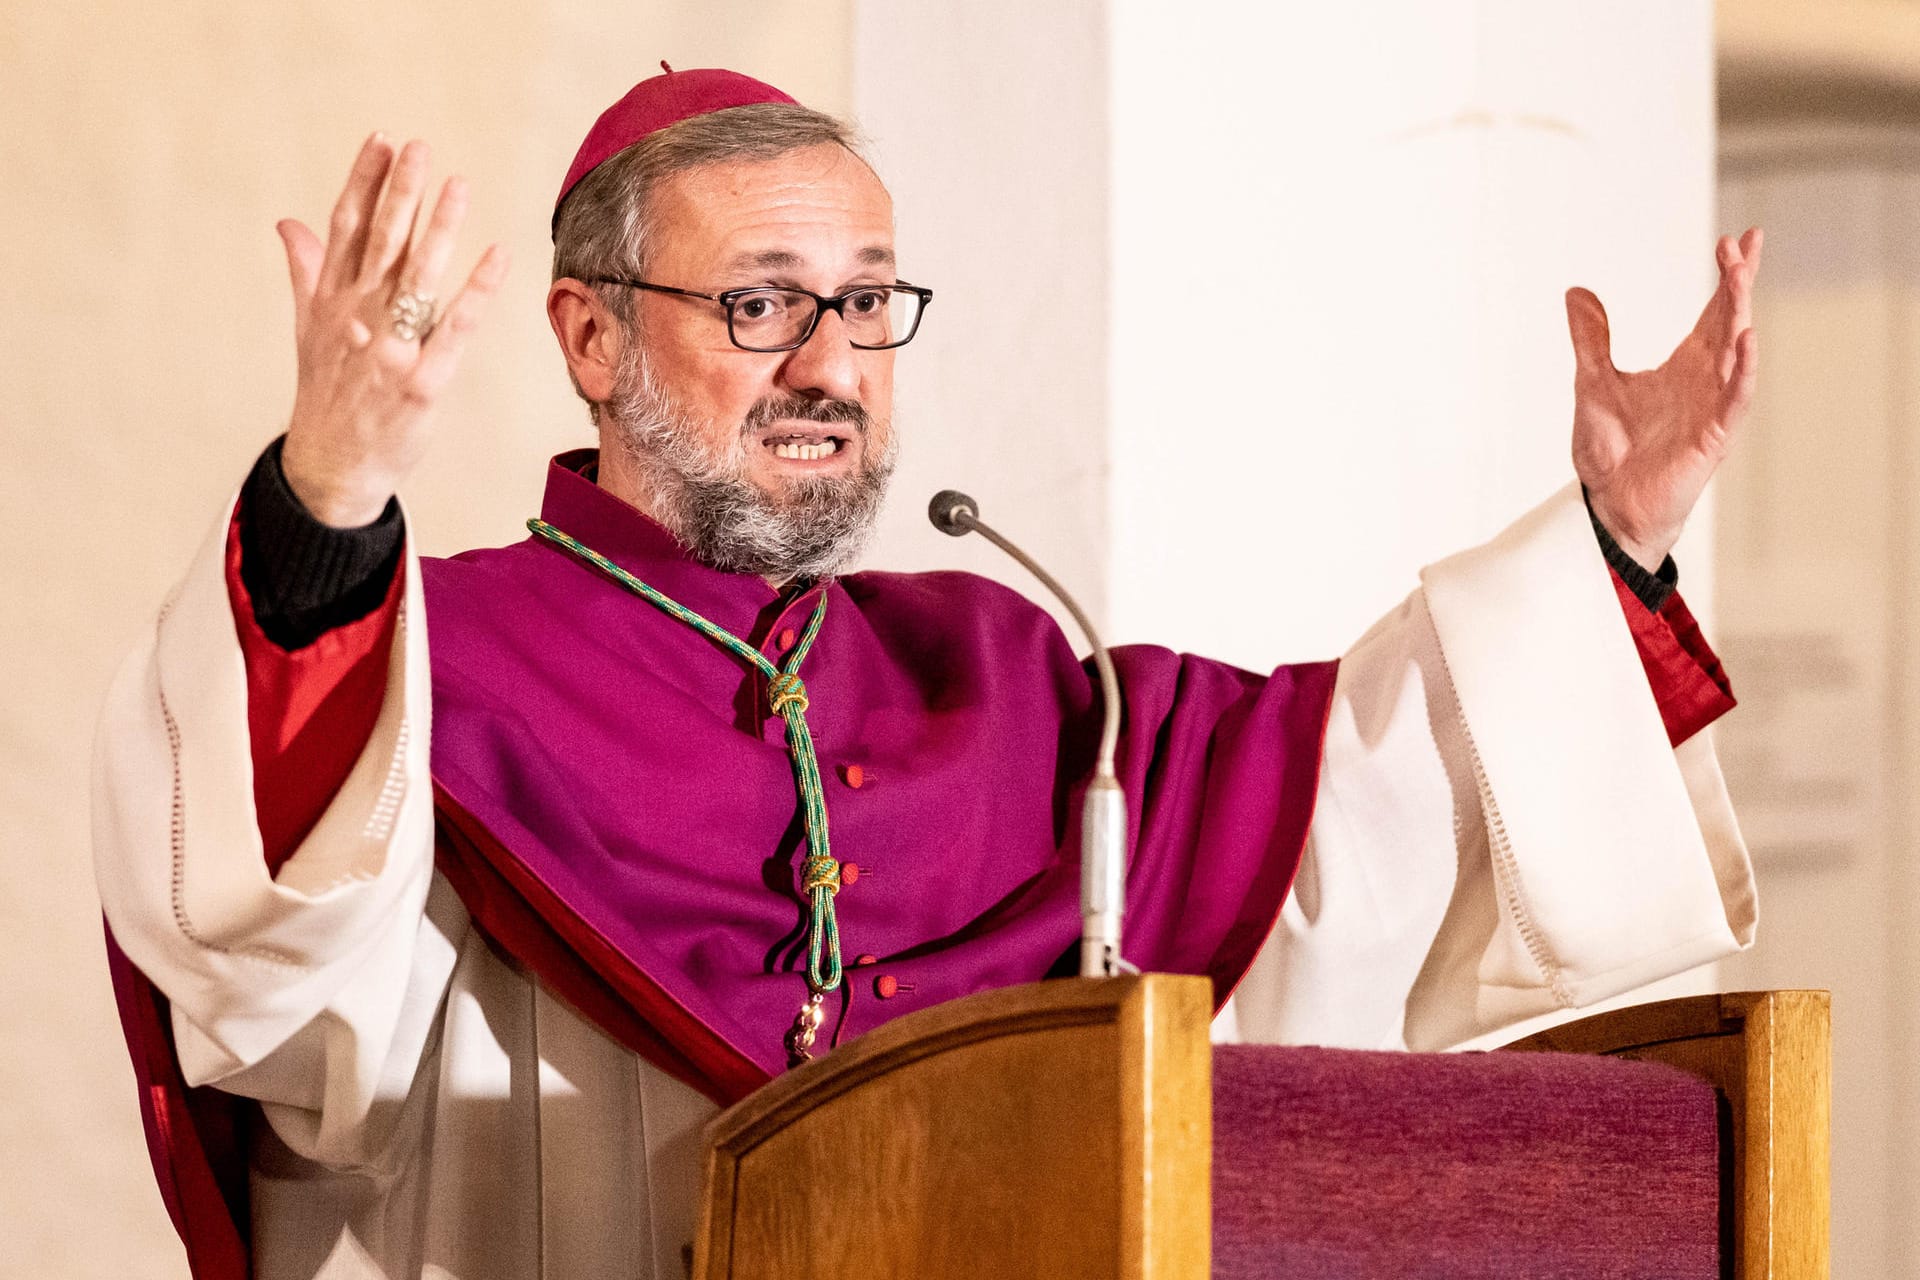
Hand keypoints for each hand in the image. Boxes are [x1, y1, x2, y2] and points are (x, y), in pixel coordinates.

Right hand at [276, 134, 508, 526]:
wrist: (330, 467)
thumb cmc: (327, 395)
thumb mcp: (308, 330)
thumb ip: (306, 271)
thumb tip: (289, 222)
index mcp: (330, 302)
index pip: (346, 230)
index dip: (364, 182)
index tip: (381, 141)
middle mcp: (356, 320)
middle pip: (381, 244)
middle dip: (401, 193)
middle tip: (420, 148)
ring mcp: (389, 350)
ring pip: (416, 278)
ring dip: (439, 229)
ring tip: (459, 185)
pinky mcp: (422, 382)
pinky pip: (454, 328)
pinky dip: (477, 290)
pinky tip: (497, 255)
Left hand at [1567, 228, 1762, 570]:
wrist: (1610, 504)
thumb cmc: (1611, 450)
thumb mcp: (1593, 382)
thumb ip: (1591, 338)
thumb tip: (1577, 292)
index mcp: (1685, 366)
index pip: (1714, 311)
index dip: (1728, 276)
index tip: (1735, 239)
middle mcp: (1706, 381)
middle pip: (1730, 320)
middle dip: (1738, 282)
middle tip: (1743, 243)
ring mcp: (1713, 408)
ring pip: (1736, 352)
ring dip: (1739, 313)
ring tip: (1739, 276)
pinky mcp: (1713, 437)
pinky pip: (1735, 399)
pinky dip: (1743, 371)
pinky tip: (1746, 340)